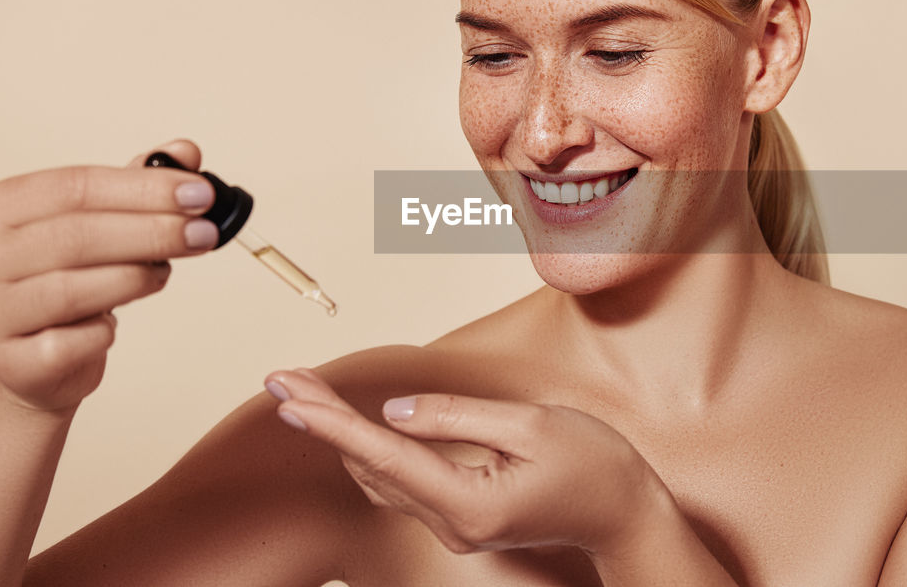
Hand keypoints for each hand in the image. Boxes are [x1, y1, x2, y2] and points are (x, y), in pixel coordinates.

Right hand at [0, 139, 217, 411]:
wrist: (40, 360)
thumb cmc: (71, 279)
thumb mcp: (102, 224)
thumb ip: (139, 185)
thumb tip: (185, 151)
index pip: (75, 187)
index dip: (143, 189)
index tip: (200, 193)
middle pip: (75, 235)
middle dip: (152, 231)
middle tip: (204, 233)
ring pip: (70, 289)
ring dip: (134, 278)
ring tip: (164, 273)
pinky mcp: (11, 362)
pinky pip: (68, 343)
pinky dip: (103, 332)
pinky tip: (114, 323)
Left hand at [263, 368, 673, 556]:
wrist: (624, 512)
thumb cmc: (591, 463)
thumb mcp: (529, 426)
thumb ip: (455, 417)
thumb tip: (393, 412)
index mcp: (469, 504)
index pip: (384, 455)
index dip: (332, 421)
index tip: (289, 393)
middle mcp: (452, 524)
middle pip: (371, 465)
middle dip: (323, 419)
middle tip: (282, 378)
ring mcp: (454, 527)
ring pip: (380, 477)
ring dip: (341, 434)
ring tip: (305, 393)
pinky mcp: (460, 518)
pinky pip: (401, 484)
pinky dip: (370, 451)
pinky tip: (351, 428)